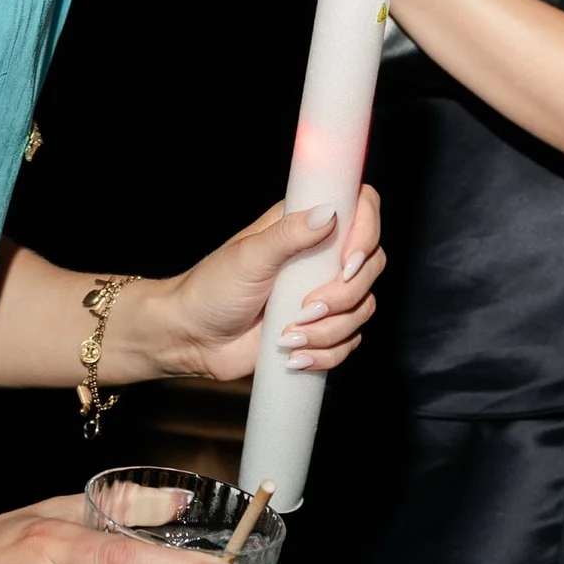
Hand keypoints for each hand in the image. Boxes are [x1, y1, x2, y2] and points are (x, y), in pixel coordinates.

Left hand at [143, 185, 383, 387]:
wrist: (192, 338)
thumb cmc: (210, 289)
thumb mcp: (248, 256)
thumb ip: (289, 234)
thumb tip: (327, 212)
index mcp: (304, 225)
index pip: (361, 208)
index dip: (366, 233)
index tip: (347, 262)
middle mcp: (319, 256)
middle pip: (371, 265)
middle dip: (344, 295)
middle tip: (305, 307)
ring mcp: (321, 293)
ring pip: (362, 308)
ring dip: (328, 330)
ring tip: (288, 335)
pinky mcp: (319, 329)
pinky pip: (349, 342)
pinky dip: (326, 353)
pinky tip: (294, 355)